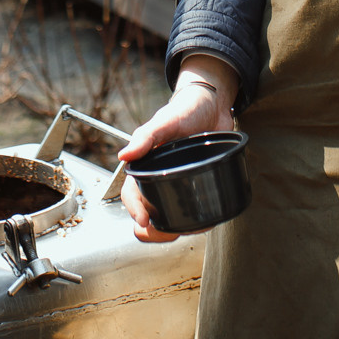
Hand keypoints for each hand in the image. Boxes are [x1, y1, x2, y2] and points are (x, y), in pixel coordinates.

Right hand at [117, 54, 237, 241]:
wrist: (213, 104)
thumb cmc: (185, 108)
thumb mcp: (165, 121)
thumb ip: (146, 136)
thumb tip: (125, 155)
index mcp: (145, 164)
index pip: (131, 193)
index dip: (134, 210)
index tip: (143, 222)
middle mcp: (159, 176)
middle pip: (148, 211)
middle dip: (152, 231)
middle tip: (164, 235)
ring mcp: (179, 182)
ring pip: (169, 215)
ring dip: (175, 228)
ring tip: (190, 229)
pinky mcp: (197, 184)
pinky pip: (192, 208)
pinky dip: (196, 220)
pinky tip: (205, 221)